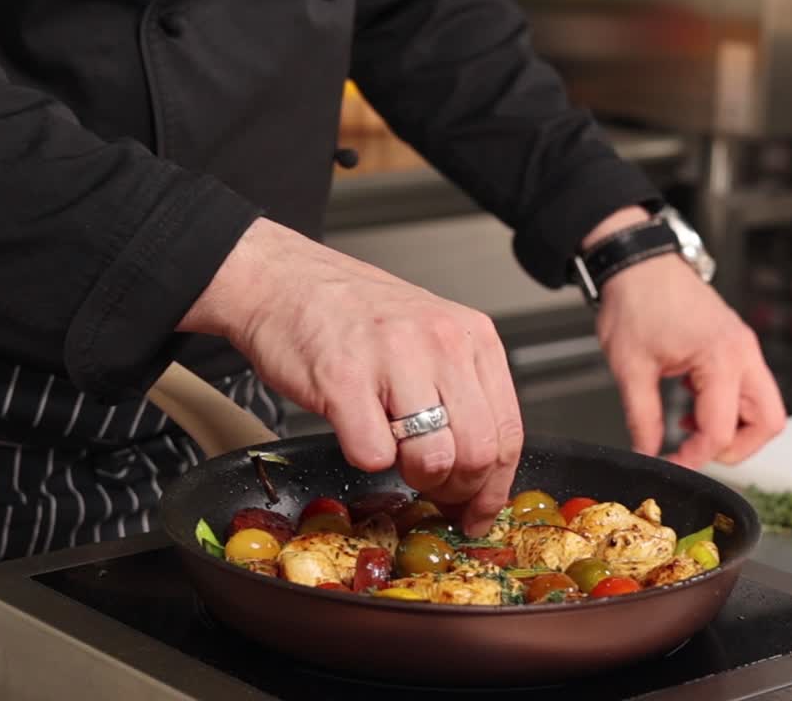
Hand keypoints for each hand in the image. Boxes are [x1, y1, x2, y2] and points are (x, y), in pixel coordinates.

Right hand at [178, 218, 522, 534]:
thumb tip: (480, 469)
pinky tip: (356, 429)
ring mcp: (393, 359)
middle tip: (433, 493)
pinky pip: (373, 454)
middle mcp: (441, 343)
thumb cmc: (353, 314)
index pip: (508, 432)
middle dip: (456, 490)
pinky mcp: (344, 380)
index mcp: (470, 336)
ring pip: (432, 459)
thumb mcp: (429, 336)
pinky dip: (364, 458)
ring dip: (412, 477)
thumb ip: (461, 392)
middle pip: (478, 453)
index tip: (479, 510)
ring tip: (393, 455)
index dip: (494, 487)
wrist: (283, 280)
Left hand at [587, 211, 785, 467]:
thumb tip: (647, 452)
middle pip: (768, 422)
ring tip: (688, 427)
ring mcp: (743, 348)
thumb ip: (642, 417)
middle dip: (736, 448)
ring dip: (733, 428)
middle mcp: (743, 353)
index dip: (697, 457)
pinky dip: (727, 408)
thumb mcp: (630, 367)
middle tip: (695, 453)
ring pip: (763, 408)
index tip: (671, 464)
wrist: (636, 262)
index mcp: (721, 357)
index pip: (722, 429)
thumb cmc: (634, 302)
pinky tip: (691, 406)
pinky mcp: (735, 346)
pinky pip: (748, 390)